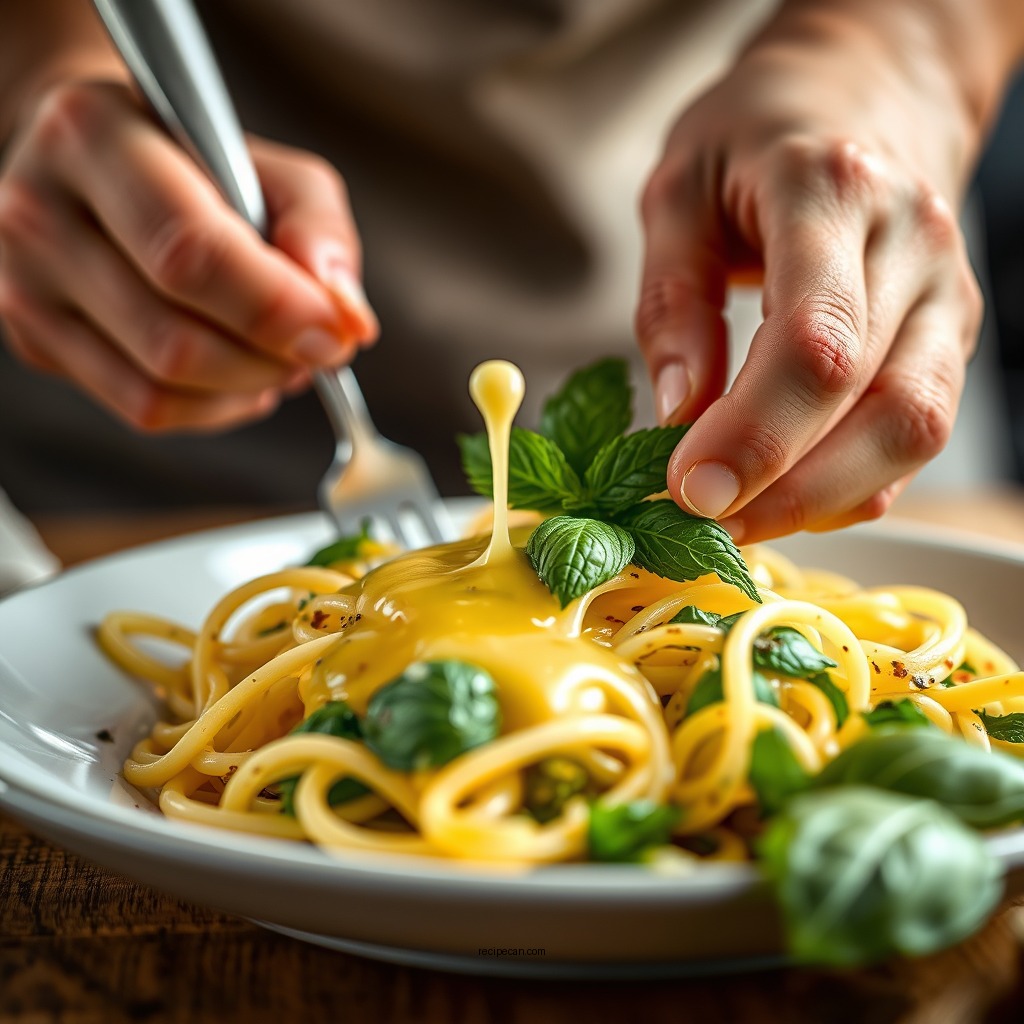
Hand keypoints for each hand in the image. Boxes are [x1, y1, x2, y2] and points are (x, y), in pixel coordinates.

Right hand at [0, 79, 376, 431]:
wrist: (98, 165)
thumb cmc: (199, 165)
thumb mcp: (276, 170)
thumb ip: (321, 232)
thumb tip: (344, 316)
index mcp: (93, 136)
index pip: (189, 253)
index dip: (274, 309)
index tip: (336, 333)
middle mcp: (40, 213)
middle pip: (175, 339)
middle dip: (270, 360)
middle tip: (319, 348)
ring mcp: (25, 287)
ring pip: (159, 387)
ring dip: (248, 387)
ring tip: (282, 356)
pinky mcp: (36, 343)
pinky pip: (145, 409)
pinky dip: (216, 406)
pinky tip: (240, 375)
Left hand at [636, 3, 984, 543]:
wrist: (857, 97)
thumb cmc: (751, 140)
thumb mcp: (675, 193)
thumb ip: (672, 302)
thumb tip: (677, 415)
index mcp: (831, 194)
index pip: (816, 343)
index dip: (754, 436)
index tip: (685, 490)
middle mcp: (911, 247)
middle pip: (882, 403)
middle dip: (787, 488)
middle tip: (701, 523)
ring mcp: (947, 296)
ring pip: (915, 431)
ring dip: (823, 500)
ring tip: (737, 522)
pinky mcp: (949, 338)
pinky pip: (915, 435)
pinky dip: (851, 485)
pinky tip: (785, 496)